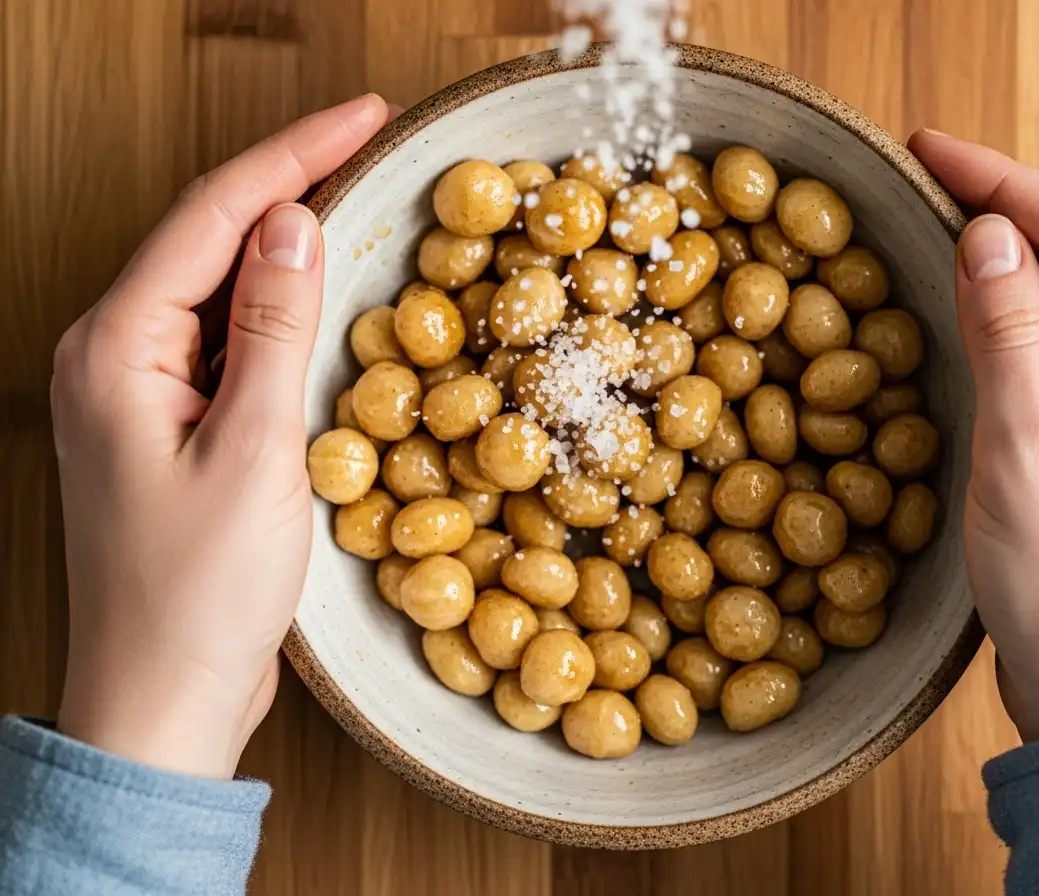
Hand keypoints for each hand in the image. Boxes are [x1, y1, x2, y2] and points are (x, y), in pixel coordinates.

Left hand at [51, 95, 391, 777]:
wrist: (163, 698)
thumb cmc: (198, 594)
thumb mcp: (253, 453)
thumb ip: (271, 331)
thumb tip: (291, 222)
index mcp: (114, 350)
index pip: (211, 216)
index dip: (293, 154)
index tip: (366, 115)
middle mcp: (112, 355)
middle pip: (208, 237)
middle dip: (291, 181)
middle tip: (373, 144)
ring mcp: (138, 390)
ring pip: (219, 287)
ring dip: (287, 244)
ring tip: (361, 201)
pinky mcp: (169, 423)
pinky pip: (226, 340)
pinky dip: (279, 311)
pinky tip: (323, 300)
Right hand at [909, 130, 1038, 741]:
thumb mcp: (1026, 451)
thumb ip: (1009, 333)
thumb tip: (986, 234)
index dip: (1002, 182)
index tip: (929, 149)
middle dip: (1004, 217)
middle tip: (919, 184)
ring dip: (1007, 273)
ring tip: (931, 237)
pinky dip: (1017, 332)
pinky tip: (970, 317)